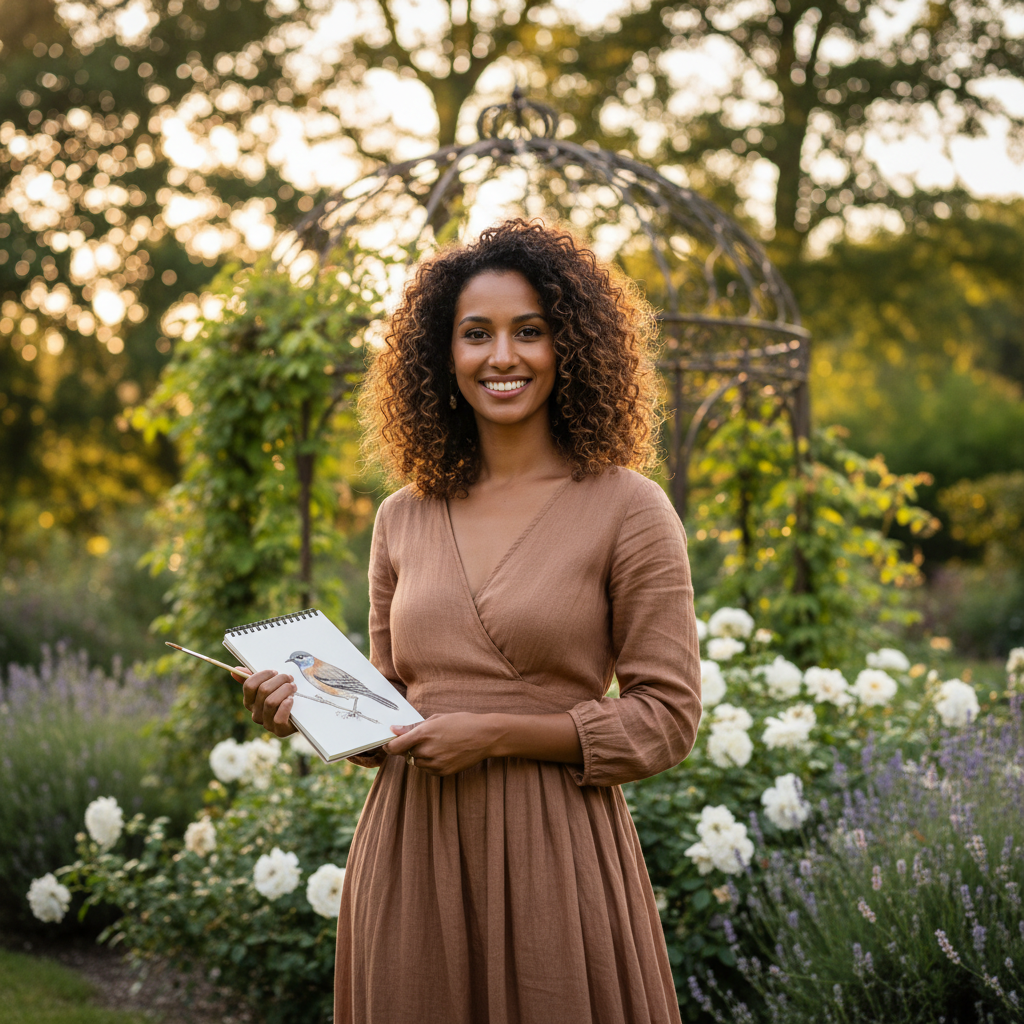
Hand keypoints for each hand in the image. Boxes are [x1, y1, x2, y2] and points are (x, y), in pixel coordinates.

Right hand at [237, 667, 297, 736]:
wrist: (301, 715)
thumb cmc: (283, 697)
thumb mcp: (270, 686)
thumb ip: (253, 678)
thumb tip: (235, 671)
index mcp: (250, 702)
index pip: (249, 685)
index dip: (263, 675)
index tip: (275, 672)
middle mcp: (256, 714)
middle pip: (263, 691)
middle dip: (279, 680)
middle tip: (289, 678)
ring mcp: (267, 724)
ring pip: (271, 702)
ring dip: (285, 690)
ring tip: (293, 687)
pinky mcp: (279, 731)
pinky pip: (278, 718)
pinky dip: (286, 706)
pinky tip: (291, 700)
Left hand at [382, 713, 498, 776]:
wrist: (485, 736)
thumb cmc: (462, 722)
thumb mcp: (437, 718)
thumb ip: (413, 727)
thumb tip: (395, 730)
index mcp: (424, 734)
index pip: (395, 746)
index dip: (389, 746)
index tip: (388, 743)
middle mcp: (427, 750)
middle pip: (406, 754)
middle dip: (408, 748)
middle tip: (421, 739)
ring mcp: (435, 763)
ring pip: (416, 763)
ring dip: (419, 756)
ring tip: (436, 745)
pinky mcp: (443, 772)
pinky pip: (428, 770)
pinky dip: (429, 763)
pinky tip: (442, 753)